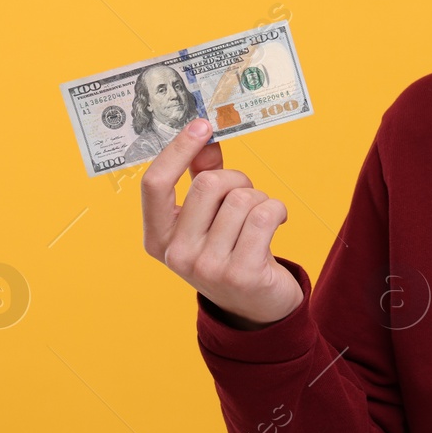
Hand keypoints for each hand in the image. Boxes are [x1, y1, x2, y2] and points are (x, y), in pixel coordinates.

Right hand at [141, 117, 303, 328]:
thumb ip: (200, 176)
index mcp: (157, 238)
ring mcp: (208, 268)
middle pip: (208, 184)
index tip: (201, 124)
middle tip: (246, 194)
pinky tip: (277, 222)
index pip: (154, 184)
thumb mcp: (207, 218)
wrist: (255, 307)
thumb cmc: (229, 251)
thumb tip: (205, 135)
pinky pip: (264, 215)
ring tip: (260, 218)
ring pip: (242, 199)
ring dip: (260, 198)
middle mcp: (176, 255)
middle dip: (236, 179)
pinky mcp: (243, 274)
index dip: (178, 149)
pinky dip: (277, 209)